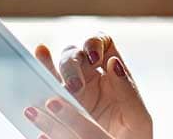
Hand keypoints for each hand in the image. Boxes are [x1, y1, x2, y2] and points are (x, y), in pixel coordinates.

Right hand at [24, 34, 152, 138]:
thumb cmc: (134, 137)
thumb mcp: (138, 117)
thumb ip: (128, 90)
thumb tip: (113, 62)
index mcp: (113, 73)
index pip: (101, 42)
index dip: (94, 43)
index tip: (94, 58)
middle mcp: (91, 76)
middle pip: (75, 54)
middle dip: (71, 66)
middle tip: (74, 87)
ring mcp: (73, 91)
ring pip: (56, 70)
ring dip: (49, 68)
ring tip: (44, 70)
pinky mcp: (58, 108)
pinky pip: (45, 92)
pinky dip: (38, 85)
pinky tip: (34, 82)